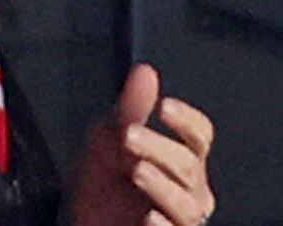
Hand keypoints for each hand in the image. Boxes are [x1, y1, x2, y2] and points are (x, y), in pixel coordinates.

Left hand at [67, 64, 216, 225]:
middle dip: (158, 146)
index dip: (187, 120)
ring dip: (161, 183)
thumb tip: (145, 72)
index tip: (164, 107)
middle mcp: (189, 189)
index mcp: (180, 158)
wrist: (82, 224)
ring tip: (137, 170)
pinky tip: (148, 216)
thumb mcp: (107, 139)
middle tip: (128, 135)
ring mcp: (180, 218)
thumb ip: (130, 108)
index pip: (200, 135)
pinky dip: (163, 225)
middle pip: (189, 164)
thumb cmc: (102, 183)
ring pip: (187, 203)